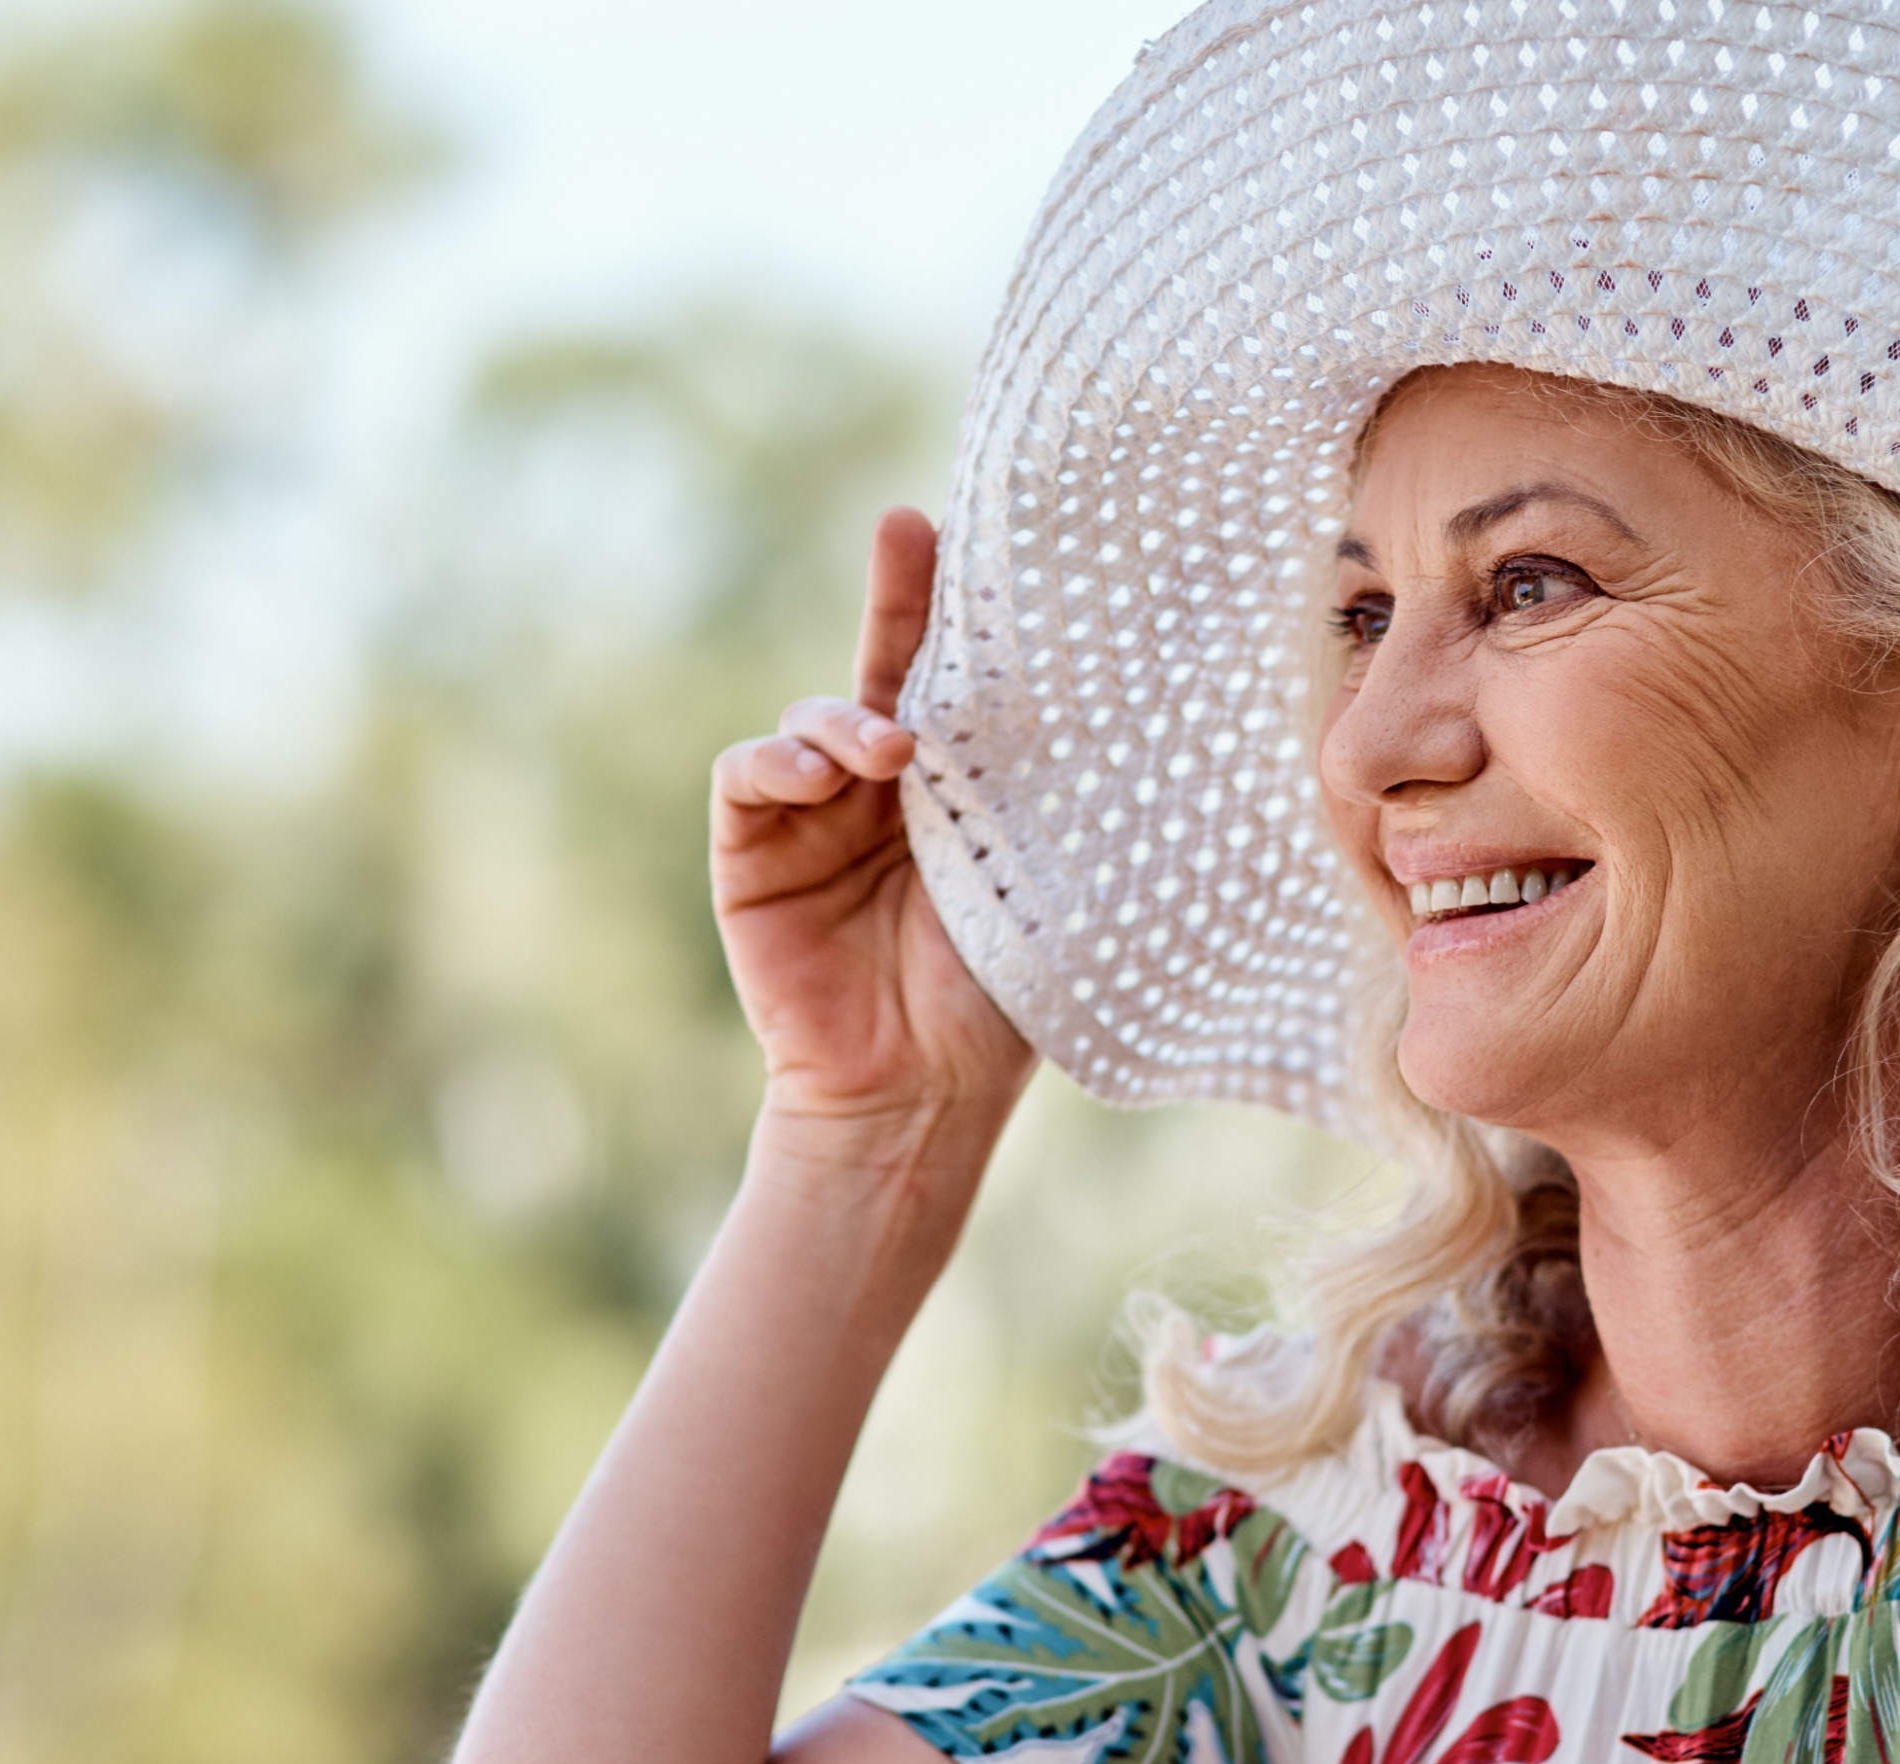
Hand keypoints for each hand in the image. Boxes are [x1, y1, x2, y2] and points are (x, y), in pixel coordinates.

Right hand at [711, 509, 1032, 1135]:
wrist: (915, 1096)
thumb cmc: (996, 1003)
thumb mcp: (1041, 883)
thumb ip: (1051, 800)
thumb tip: (1150, 713)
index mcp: (962, 789)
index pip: (962, 679)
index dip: (962, 606)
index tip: (977, 535)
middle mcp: (884, 787)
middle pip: (885, 666)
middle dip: (896, 595)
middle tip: (905, 532)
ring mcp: (812, 814)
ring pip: (812, 718)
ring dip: (843, 719)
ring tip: (888, 749)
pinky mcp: (752, 851)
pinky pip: (749, 775)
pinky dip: (778, 761)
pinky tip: (819, 776)